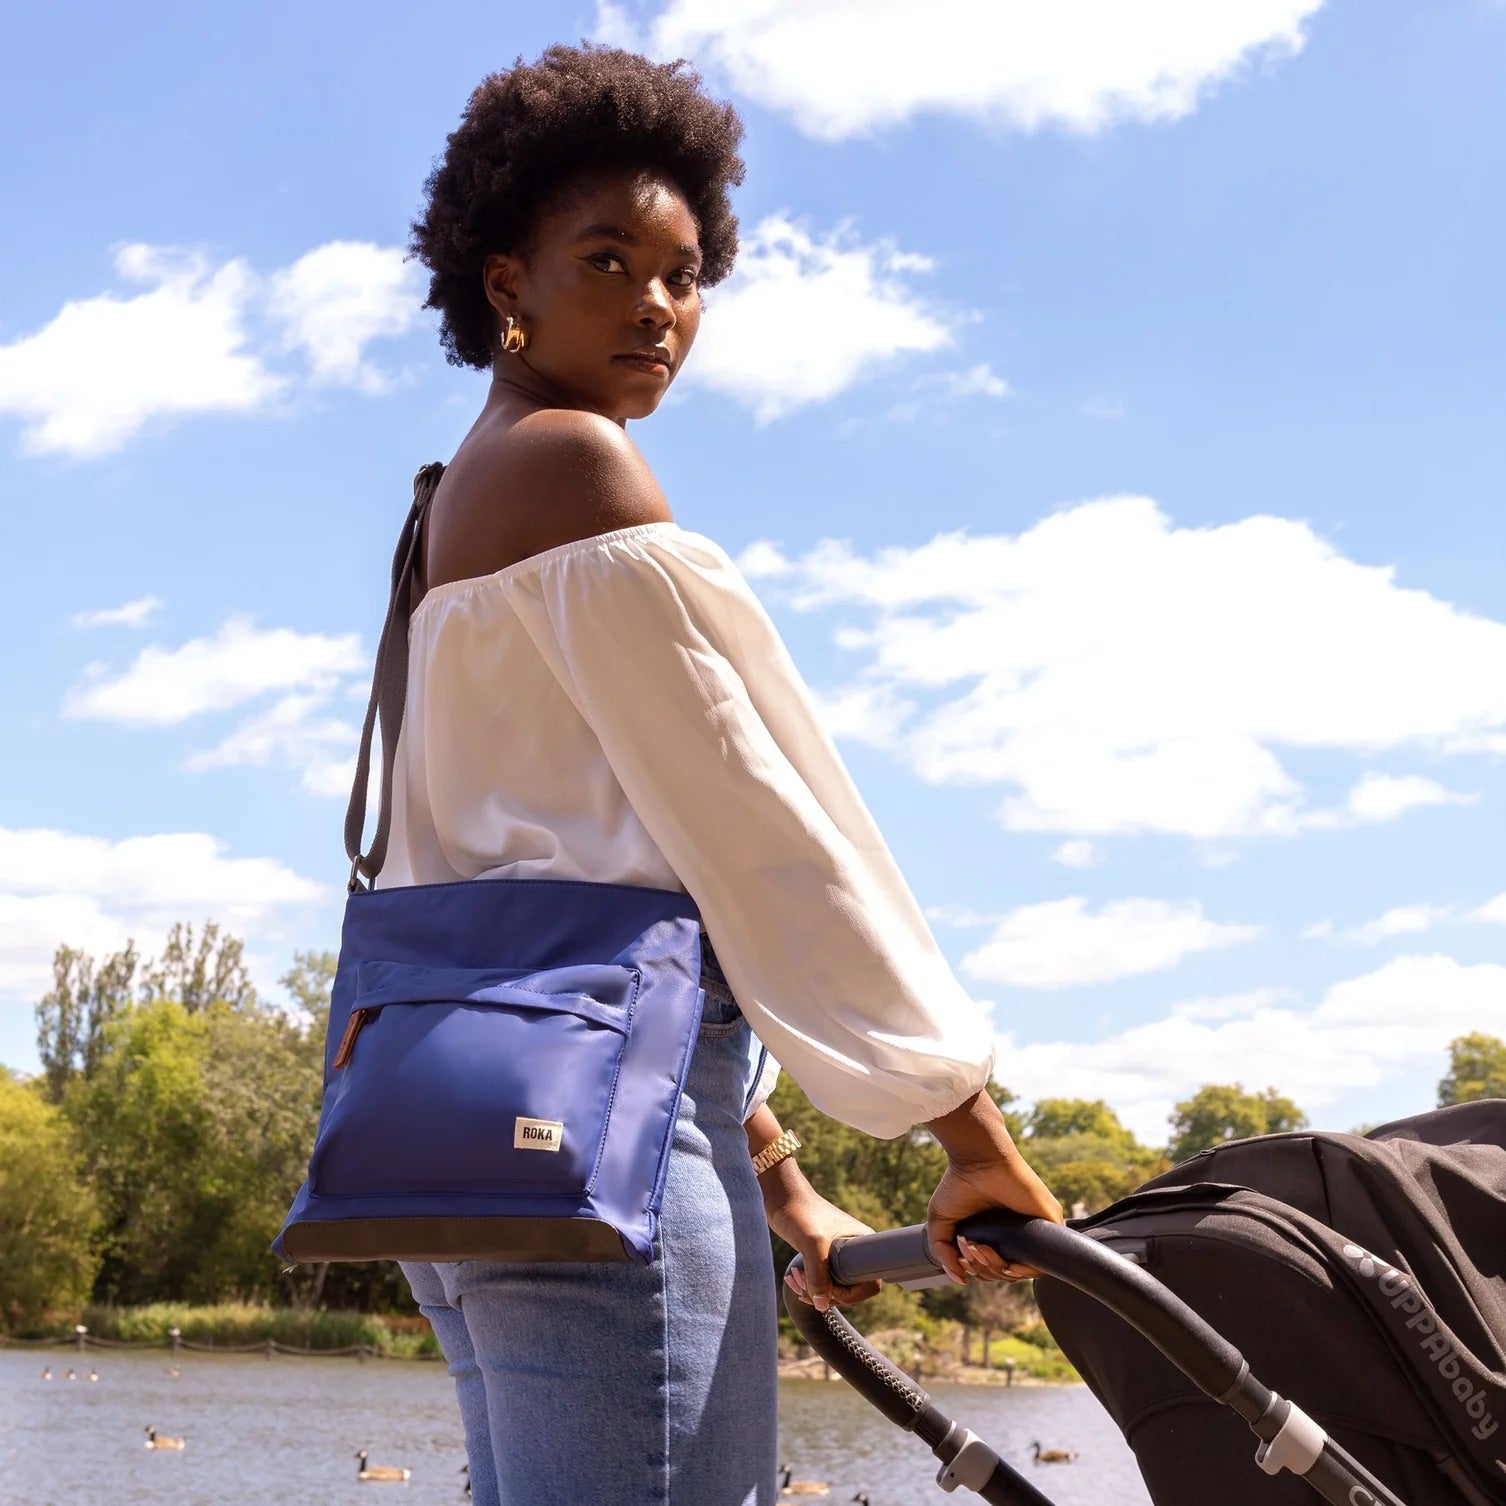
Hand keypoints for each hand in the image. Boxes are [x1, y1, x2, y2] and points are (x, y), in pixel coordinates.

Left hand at [764, 1184, 882, 1313]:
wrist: (781, 1196)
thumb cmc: (800, 1213)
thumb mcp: (812, 1243)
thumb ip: (818, 1276)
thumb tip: (822, 1305)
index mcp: (863, 1243)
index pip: (870, 1284)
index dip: (850, 1294)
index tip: (827, 1290)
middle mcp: (856, 1251)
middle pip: (851, 1290)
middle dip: (826, 1295)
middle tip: (803, 1287)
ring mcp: (840, 1255)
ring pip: (834, 1288)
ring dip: (813, 1292)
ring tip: (794, 1280)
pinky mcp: (824, 1257)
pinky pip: (822, 1281)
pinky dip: (808, 1285)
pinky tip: (793, 1278)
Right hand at [927, 1152, 1063, 1284]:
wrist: (977, 1159)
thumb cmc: (958, 1184)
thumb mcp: (941, 1223)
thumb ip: (944, 1254)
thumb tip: (960, 1280)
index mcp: (995, 1234)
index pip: (990, 1269)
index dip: (975, 1270)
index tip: (962, 1252)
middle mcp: (1015, 1234)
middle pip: (1003, 1274)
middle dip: (982, 1269)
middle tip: (968, 1246)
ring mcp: (1032, 1231)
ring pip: (1020, 1272)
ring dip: (995, 1269)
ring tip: (978, 1247)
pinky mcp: (1048, 1224)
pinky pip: (1042, 1262)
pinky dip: (1022, 1270)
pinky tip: (1005, 1263)